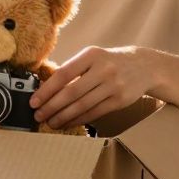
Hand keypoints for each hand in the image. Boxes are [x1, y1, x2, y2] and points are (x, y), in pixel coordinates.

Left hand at [30, 46, 153, 128]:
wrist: (144, 66)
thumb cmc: (110, 62)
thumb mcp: (92, 57)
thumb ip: (73, 70)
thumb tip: (46, 90)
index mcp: (91, 55)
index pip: (63, 74)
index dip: (46, 90)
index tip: (34, 101)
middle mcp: (103, 69)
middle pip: (71, 93)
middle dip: (51, 107)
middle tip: (39, 115)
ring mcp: (113, 86)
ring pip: (82, 106)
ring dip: (63, 117)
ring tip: (51, 122)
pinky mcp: (119, 100)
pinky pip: (94, 113)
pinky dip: (78, 120)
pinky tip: (68, 123)